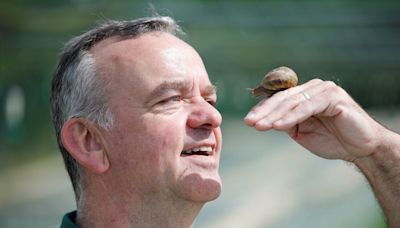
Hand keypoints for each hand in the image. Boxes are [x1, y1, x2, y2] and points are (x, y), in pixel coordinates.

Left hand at [244, 79, 384, 161]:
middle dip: (264, 112)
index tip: (248, 121)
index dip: (263, 110)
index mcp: (305, 94)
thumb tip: (265, 120)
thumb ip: (287, 123)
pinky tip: (278, 126)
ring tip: (260, 126)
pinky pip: (307, 107)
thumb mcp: (302, 132)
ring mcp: (324, 90)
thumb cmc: (332, 140)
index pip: (279, 100)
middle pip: (283, 99)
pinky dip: (291, 117)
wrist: (361, 149)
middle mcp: (314, 88)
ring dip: (274, 115)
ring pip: (293, 102)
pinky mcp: (333, 97)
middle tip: (249, 122)